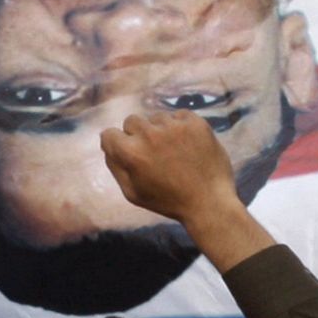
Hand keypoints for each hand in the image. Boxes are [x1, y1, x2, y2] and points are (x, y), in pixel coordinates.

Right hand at [99, 111, 237, 227]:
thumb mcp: (132, 192)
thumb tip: (108, 144)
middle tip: (153, 152)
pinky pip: (178, 116)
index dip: (117, 145)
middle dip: (138, 135)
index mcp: (131, 152)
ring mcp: (173, 125)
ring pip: (156, 117)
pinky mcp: (194, 122)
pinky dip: (179, 127)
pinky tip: (187, 144)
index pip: (109, 134)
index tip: (129, 153)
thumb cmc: (168, 201)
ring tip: (173, 150)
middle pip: (132, 121)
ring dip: (159, 130)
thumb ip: (115, 166)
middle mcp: (149, 133)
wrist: (209, 201)